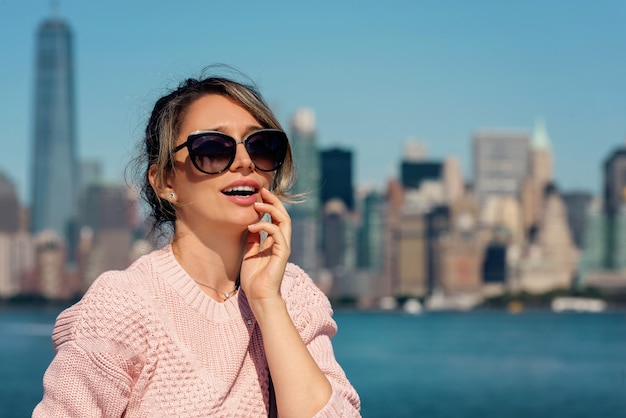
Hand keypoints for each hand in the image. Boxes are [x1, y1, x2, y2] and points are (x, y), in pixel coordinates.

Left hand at [240, 188, 290, 305]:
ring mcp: (283, 247)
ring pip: (284, 220)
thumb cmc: (254, 279)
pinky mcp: (282, 253)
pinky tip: (251, 227)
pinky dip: (265, 226)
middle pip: (283, 215)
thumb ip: (252, 240)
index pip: (276, 218)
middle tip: (262, 191)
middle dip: (273, 201)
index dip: (269, 205)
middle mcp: (281, 242)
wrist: (259, 297)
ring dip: (271, 209)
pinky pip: (277, 233)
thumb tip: (250, 226)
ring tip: (257, 205)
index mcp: (274, 242)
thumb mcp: (249, 253)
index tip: (258, 195)